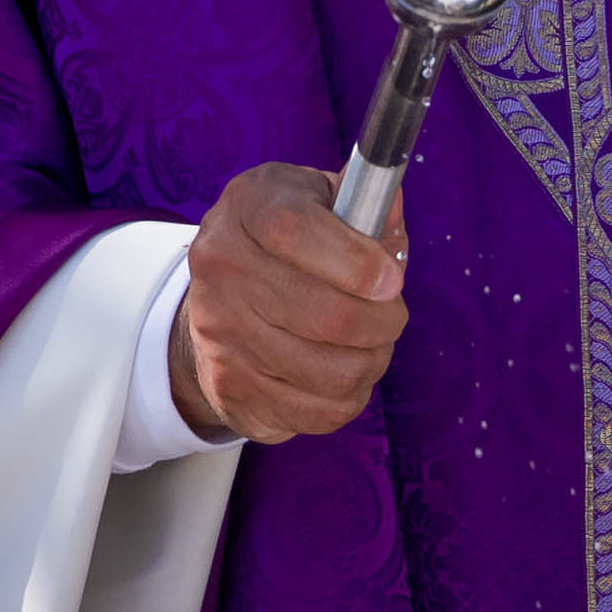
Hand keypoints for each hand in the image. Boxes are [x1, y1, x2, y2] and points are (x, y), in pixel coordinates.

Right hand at [169, 164, 407, 442]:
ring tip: (371, 343)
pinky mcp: (232, 387)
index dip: (356, 261)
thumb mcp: (317, 200)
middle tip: (391, 315)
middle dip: (382, 321)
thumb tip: (393, 213)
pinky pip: (319, 411)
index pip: (295, 232)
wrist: (217, 298)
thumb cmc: (285, 242)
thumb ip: (361, 203)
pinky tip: (346, 371)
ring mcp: (221, 334)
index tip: (392, 279)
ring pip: (331, 371)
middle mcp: (221, 268)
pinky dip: (350, 396)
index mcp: (246, 208)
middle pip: (324, 314)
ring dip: (372, 361)